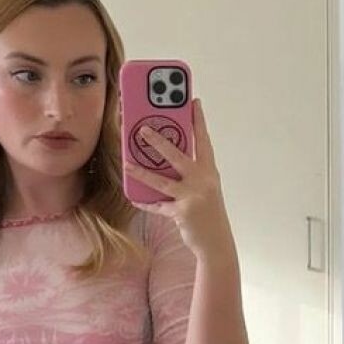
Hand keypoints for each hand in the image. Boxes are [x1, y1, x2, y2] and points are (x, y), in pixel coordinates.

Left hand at [122, 98, 233, 257]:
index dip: (198, 120)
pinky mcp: (182, 212)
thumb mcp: (206, 187)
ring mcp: (192, 197)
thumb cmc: (208, 211)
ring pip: (162, 181)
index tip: (193, 101)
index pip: (203, 140)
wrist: (216, 242)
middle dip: (158, 141)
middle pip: (177, 155)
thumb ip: (190, 172)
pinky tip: (134, 198)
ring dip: (142, 171)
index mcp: (209, 170)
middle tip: (141, 128)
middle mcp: (202, 180)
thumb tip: (164, 158)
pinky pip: (158, 206)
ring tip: (126, 162)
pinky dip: (146, 202)